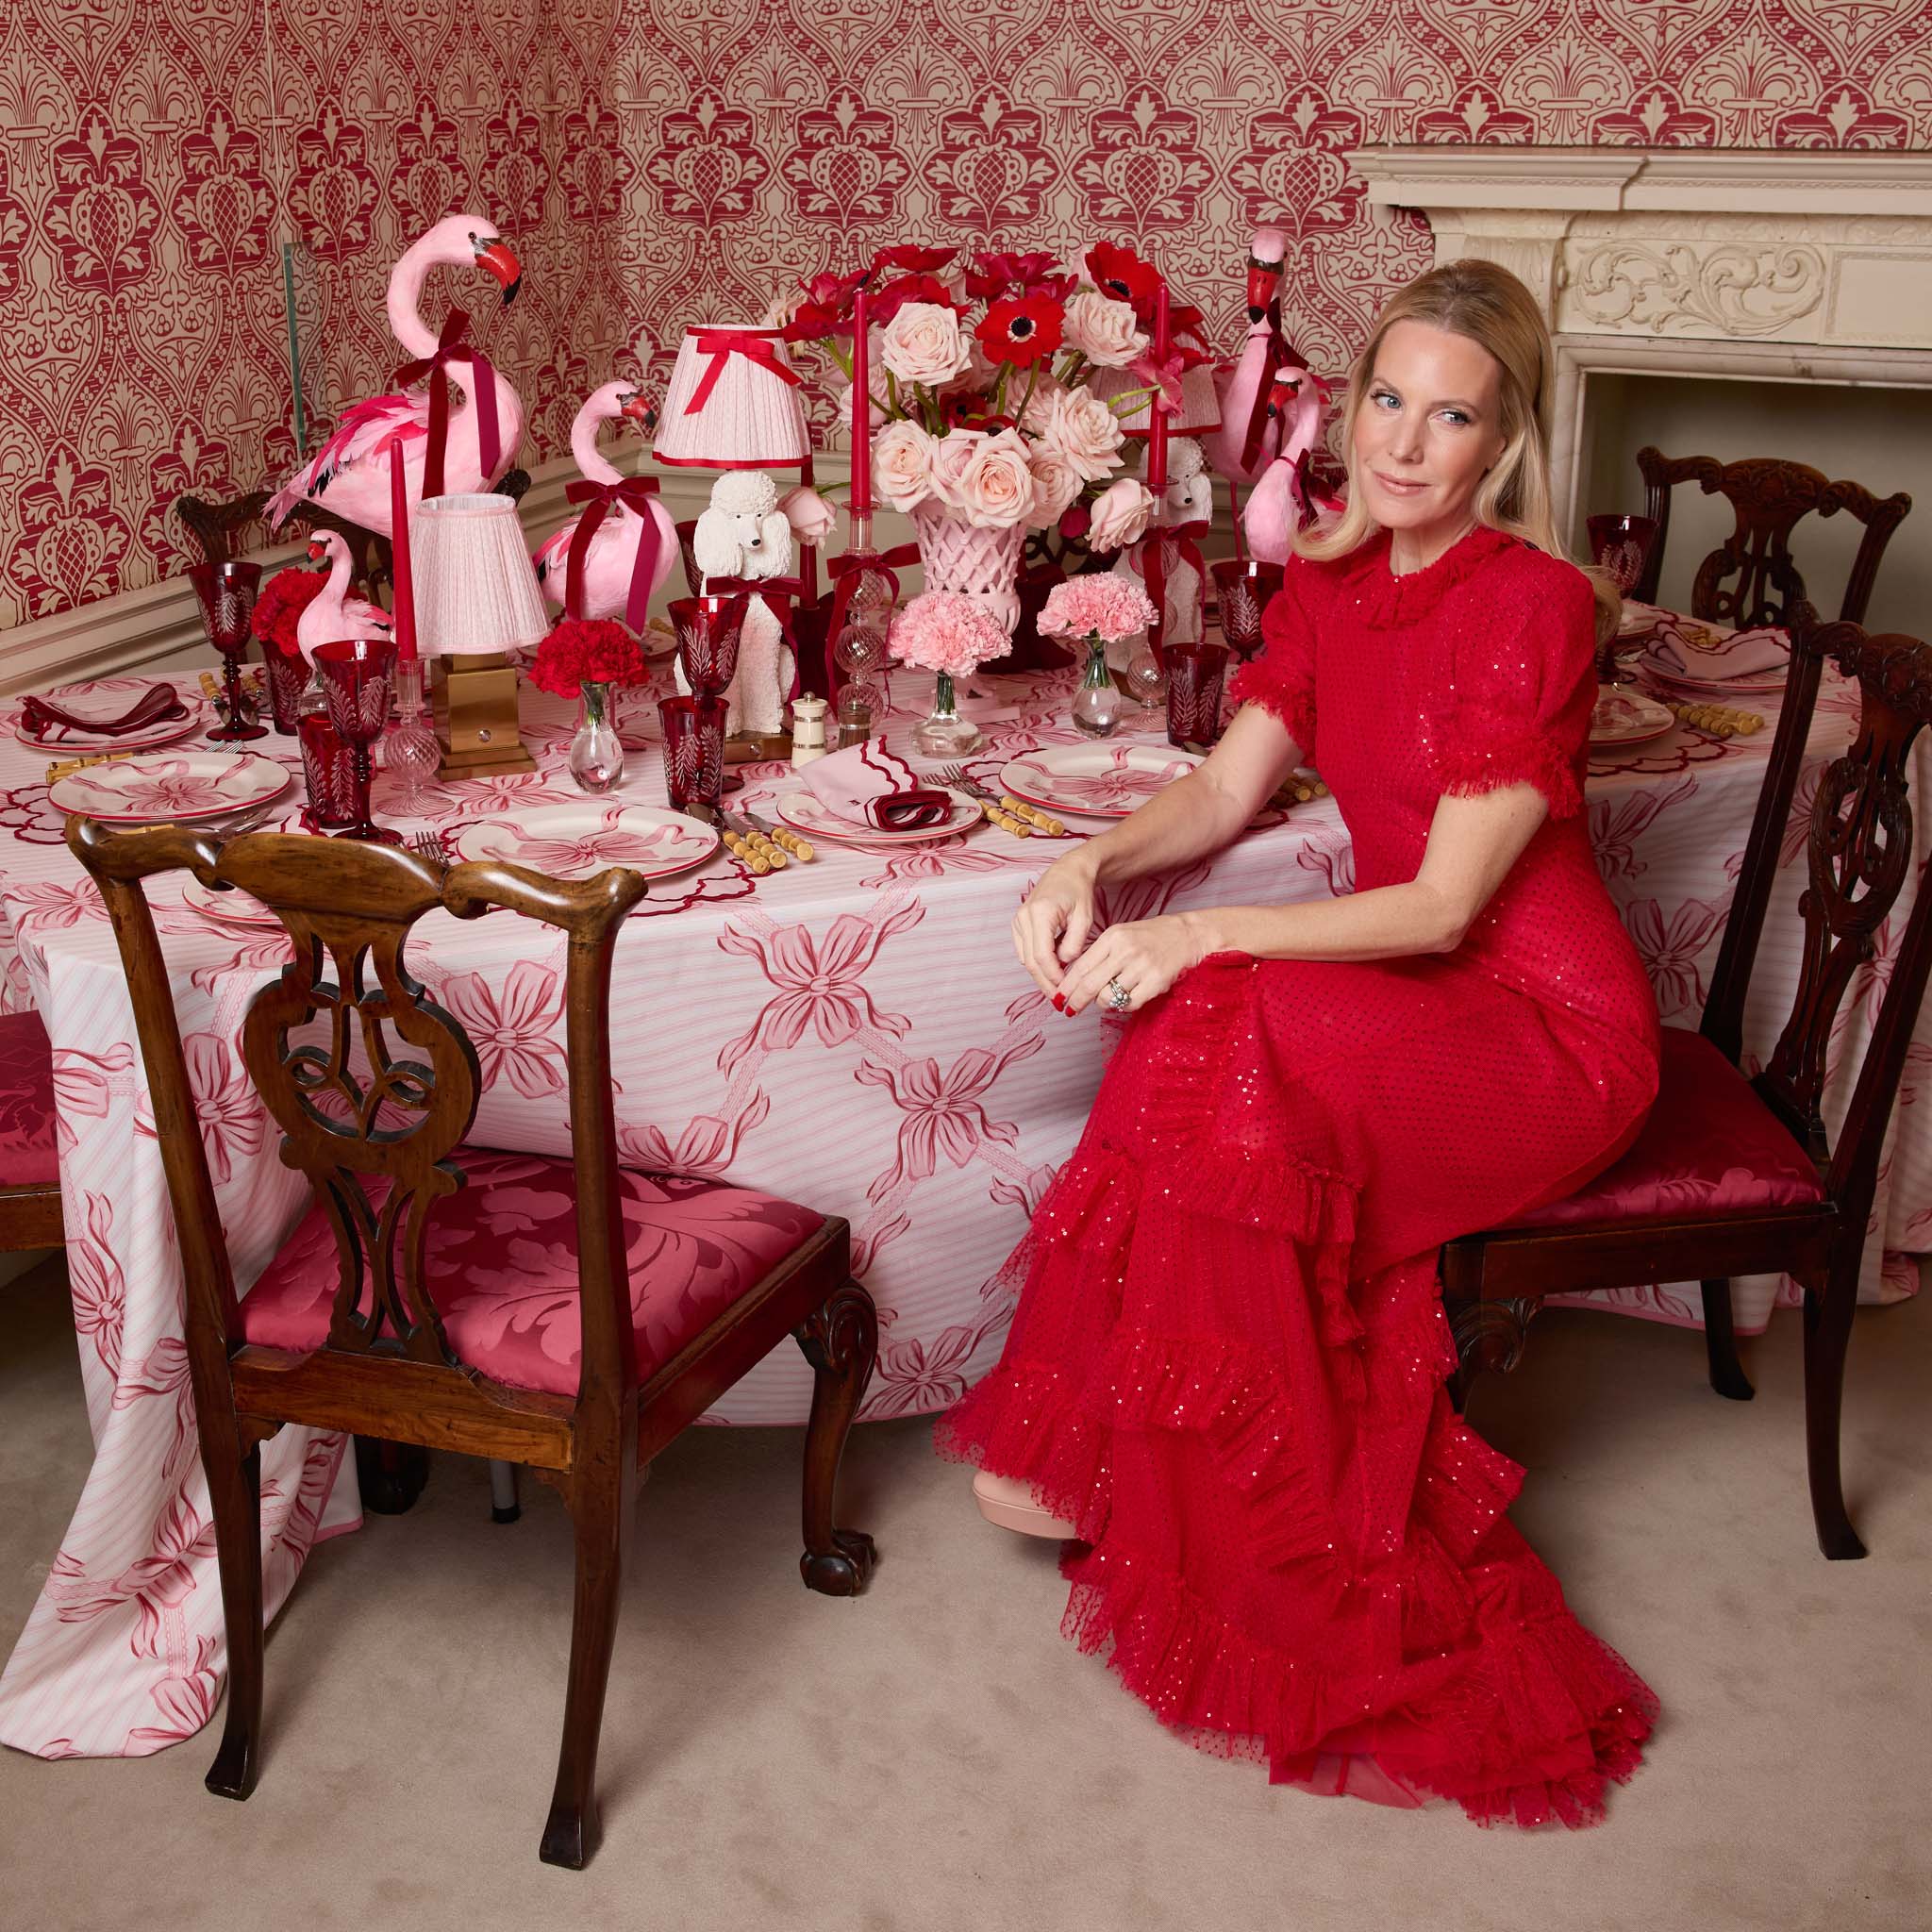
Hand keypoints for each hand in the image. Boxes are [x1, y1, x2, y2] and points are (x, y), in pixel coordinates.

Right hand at [1012, 852, 1098, 995]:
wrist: (1068, 872)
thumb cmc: (1079, 892)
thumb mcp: (1085, 917)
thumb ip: (1075, 943)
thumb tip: (1064, 963)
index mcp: (1041, 913)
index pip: (1042, 955)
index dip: (1053, 976)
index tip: (1065, 988)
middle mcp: (1024, 916)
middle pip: (1030, 961)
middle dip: (1044, 982)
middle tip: (1058, 998)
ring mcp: (1018, 920)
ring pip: (1025, 959)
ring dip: (1040, 975)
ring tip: (1056, 988)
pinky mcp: (1018, 924)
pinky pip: (1024, 951)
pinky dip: (1036, 963)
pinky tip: (1051, 970)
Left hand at [1059, 913, 1209, 1016]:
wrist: (1188, 935)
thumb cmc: (1151, 936)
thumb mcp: (1121, 935)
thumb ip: (1100, 953)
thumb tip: (1075, 980)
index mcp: (1112, 937)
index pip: (1081, 966)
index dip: (1067, 986)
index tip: (1059, 998)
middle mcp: (1125, 951)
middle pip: (1090, 985)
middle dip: (1076, 1001)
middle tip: (1069, 1010)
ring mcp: (1141, 967)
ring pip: (1108, 997)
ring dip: (1102, 1003)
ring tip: (1106, 999)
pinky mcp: (1156, 982)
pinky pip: (1129, 1004)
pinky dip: (1122, 1006)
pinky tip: (1125, 999)